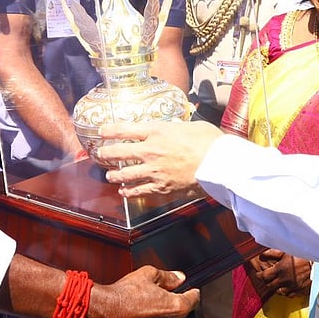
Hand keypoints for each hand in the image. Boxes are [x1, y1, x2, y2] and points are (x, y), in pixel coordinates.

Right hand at [82, 266, 199, 317]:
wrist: (104, 314)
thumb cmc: (123, 296)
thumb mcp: (148, 274)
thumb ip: (168, 277)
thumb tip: (178, 277)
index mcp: (176, 308)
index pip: (194, 299)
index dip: (191, 292)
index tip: (190, 291)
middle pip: (180, 316)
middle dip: (171, 307)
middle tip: (155, 299)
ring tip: (144, 312)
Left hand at [99, 120, 224, 196]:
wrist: (218, 163)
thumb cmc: (208, 141)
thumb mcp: (190, 125)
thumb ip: (177, 127)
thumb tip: (174, 127)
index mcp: (156, 131)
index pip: (125, 129)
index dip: (110, 130)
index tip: (102, 131)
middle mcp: (150, 150)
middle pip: (120, 152)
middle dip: (106, 153)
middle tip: (100, 153)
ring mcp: (154, 170)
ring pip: (126, 174)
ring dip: (115, 174)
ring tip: (109, 175)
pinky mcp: (161, 186)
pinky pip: (140, 190)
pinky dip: (129, 192)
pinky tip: (124, 192)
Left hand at [252, 248, 311, 297]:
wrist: (318, 263)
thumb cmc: (302, 255)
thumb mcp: (286, 251)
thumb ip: (272, 253)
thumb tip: (261, 254)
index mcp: (280, 270)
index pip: (264, 277)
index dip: (259, 276)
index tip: (258, 274)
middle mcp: (284, 280)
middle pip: (269, 286)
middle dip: (267, 282)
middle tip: (267, 278)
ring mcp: (292, 287)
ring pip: (278, 292)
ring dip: (276, 287)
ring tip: (277, 282)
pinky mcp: (299, 291)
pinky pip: (289, 295)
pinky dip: (286, 291)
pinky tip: (287, 286)